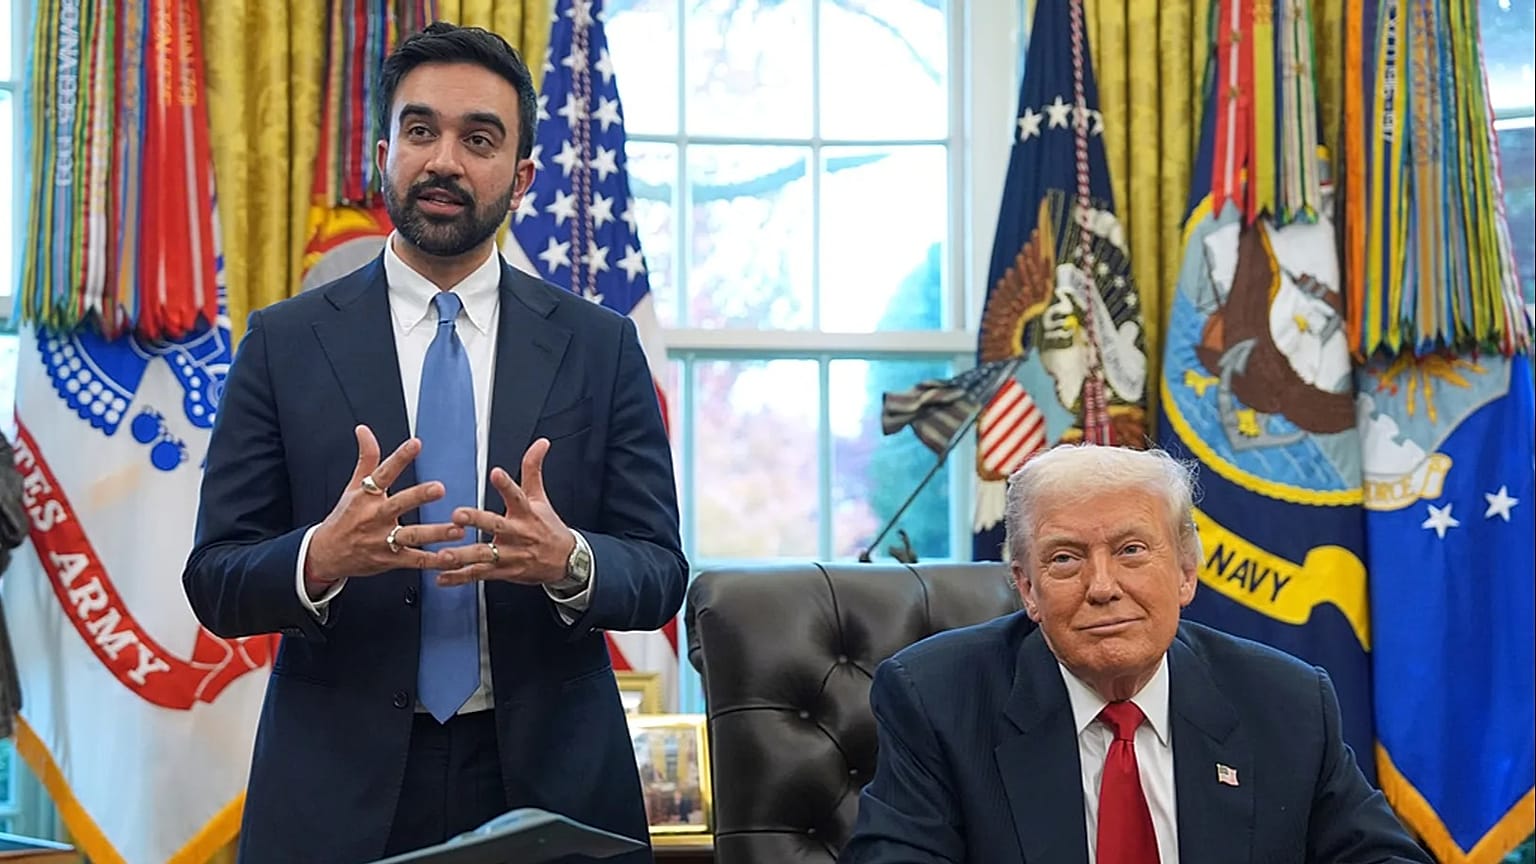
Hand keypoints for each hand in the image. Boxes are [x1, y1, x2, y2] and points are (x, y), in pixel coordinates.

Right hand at [304, 425, 464, 592]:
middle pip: (398, 504)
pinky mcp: (389, 560)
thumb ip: (367, 458)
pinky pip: (414, 560)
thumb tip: (364, 430)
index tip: (415, 444)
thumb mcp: (352, 487)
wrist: (326, 555)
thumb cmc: (344, 518)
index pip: (383, 472)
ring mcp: (382, 540)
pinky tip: (452, 557)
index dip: (399, 458)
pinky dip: (434, 560)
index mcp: (366, 496)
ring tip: (456, 530)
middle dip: (419, 496)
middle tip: (439, 488)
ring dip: (434, 533)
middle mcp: (374, 517)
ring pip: (410, 536)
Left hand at [437, 438, 575, 586]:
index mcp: (526, 513)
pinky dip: (459, 577)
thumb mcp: (541, 497)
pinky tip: (441, 577)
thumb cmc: (548, 527)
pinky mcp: (503, 572)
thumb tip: (541, 443)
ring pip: (484, 555)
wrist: (566, 561)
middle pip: (496, 526)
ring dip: (462, 556)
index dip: (507, 484)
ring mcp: (510, 555)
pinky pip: (479, 575)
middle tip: (458, 515)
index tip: (495, 472)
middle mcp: (517, 534)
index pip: (517, 495)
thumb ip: (533, 468)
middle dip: (477, 521)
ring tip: (443, 555)